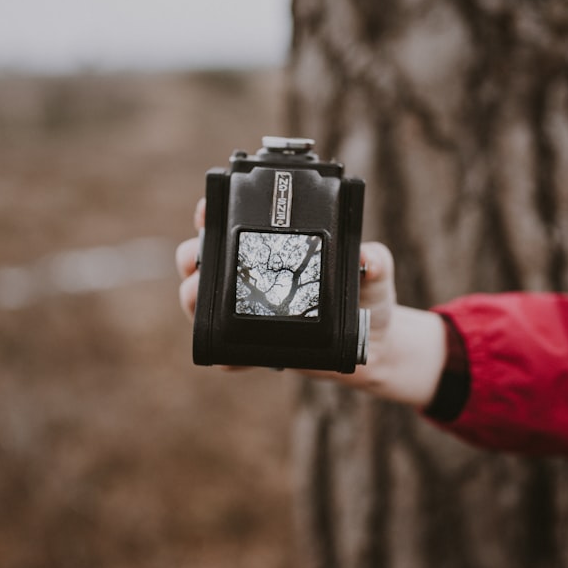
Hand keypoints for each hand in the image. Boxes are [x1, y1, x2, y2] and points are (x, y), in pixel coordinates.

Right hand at [175, 199, 445, 406]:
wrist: (374, 345)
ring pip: (204, 299)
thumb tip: (367, 256)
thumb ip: (375, 260)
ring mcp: (249, 309)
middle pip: (205, 258)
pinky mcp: (255, 346)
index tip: (208, 211)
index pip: (236, 222)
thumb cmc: (369, 298)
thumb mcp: (376, 273)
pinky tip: (226, 357)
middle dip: (192, 254)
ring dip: (193, 297)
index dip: (214, 212)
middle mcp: (255, 274)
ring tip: (198, 298)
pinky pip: (228, 351)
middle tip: (197, 259)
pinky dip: (222, 354)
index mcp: (275, 246)